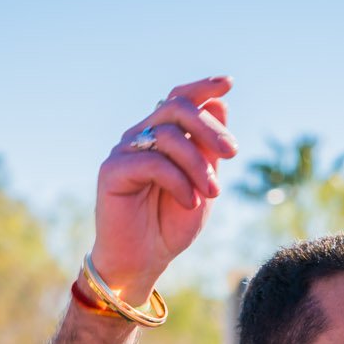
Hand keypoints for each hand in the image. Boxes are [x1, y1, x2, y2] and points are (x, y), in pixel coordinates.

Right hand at [88, 77, 238, 303]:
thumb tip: (220, 103)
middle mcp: (140, 136)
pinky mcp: (112, 171)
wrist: (144, 260)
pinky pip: (152, 162)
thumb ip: (209, 148)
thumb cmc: (171, 224)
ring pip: (166, 134)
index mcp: (162, 136)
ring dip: (197, 163)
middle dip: (209, 127)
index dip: (202, 88)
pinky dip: (178, 180)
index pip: (180, 98)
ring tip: (212, 193)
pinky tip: (189, 201)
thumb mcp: (202, 183)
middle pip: (176, 107)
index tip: (228, 83)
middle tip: (232, 153)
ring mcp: (124, 151)